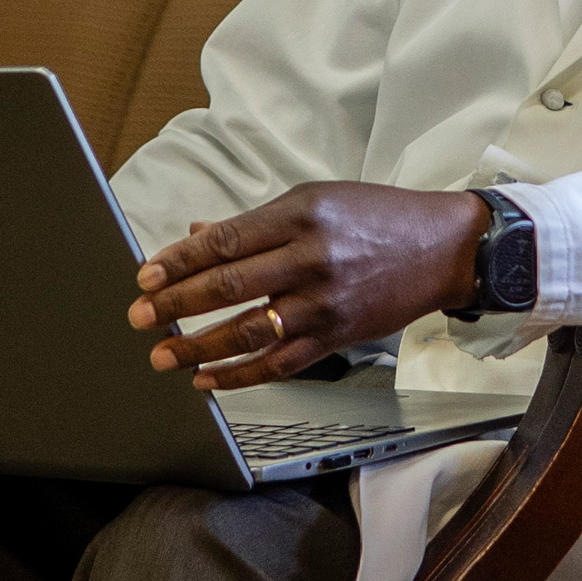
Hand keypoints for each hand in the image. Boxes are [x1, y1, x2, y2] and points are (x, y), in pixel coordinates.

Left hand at [128, 184, 488, 389]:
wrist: (442, 249)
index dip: (179, 262)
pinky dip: (240, 375)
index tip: (146, 276)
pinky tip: (209, 380)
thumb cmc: (376, 217)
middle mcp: (311, 259)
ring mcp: (324, 302)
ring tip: (163, 355)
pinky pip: (280, 363)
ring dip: (198, 347)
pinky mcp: (337, 336)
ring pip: (248, 331)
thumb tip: (196, 235)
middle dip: (175, 305)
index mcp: (300, 215)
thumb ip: (254, 224)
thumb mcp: (315, 200)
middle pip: (228, 287)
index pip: (225, 242)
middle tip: (139, 317)